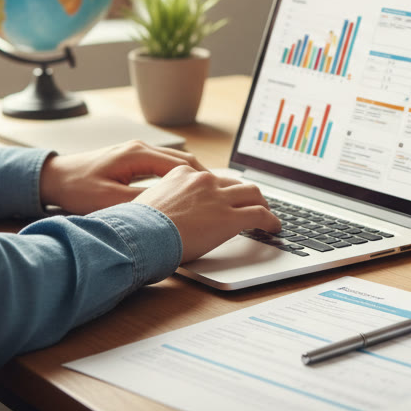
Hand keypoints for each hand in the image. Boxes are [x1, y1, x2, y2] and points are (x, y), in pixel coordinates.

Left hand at [38, 140, 207, 214]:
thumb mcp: (108, 200)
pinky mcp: (132, 160)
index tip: (217, 195)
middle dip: (204, 178)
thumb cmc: (76, 187)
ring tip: (207, 196)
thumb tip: (168, 209)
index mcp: (138, 154)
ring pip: (175, 163)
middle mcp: (141, 149)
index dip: (202, 181)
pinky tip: (182, 192)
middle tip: (220, 197)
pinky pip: (164, 166)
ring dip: (192, 178)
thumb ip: (140, 203)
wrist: (54, 177)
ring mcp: (137, 152)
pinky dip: (178, 178)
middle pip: (184, 161)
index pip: (182, 165)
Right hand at [132, 167, 280, 261]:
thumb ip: (163, 202)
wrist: (139, 235)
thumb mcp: (147, 203)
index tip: (223, 197)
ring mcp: (218, 198)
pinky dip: (271, 220)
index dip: (220, 189)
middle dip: (245, 192)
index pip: (209, 178)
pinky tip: (274, 227)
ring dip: (262, 203)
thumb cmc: (136, 227)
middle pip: (234, 182)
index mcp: (182, 174)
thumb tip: (163, 215)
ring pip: (252, 193)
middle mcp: (203, 181)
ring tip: (267, 214)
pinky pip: (259, 215)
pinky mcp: (229, 218)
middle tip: (252, 202)